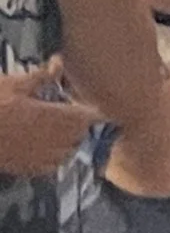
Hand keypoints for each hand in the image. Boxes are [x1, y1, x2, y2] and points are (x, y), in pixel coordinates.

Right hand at [0, 61, 95, 175]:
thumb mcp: (14, 85)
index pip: (91, 117)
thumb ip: (42, 76)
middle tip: (66, 113)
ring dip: (68, 139)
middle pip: (83, 134)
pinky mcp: (33, 170)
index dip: (91, 110)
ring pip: (72, 150)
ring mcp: (46, 158)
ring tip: (53, 128)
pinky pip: (56, 163)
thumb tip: (58, 62)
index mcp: (56, 118)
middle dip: (79, 124)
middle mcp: (57, 141)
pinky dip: (54, 154)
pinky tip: (41, 143)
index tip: (86, 104)